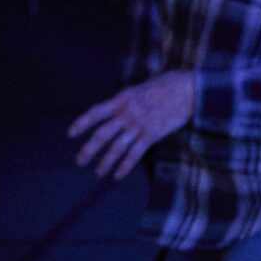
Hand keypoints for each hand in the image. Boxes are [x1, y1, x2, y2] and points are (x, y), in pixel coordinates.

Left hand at [70, 70, 193, 179]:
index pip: (96, 113)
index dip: (82, 123)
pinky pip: (134, 154)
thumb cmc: (168, 84)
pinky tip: (117, 175)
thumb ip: (127, 99)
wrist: (189, 89)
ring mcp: (139, 125)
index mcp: (122, 99)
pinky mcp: (152, 135)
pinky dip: (125, 166)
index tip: (70, 134)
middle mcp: (127, 113)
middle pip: (102, 135)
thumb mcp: (141, 87)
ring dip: (105, 162)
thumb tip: (117, 108)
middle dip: (88, 150)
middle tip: (80, 161)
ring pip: (116, 147)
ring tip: (98, 173)